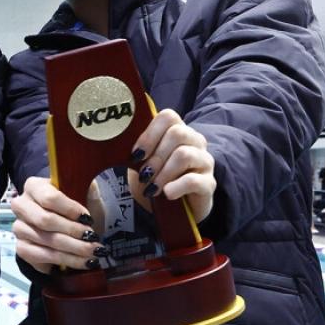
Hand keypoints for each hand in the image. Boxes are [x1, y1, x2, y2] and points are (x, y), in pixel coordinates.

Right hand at [9, 176, 101, 274]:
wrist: (65, 228)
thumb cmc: (74, 209)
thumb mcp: (83, 193)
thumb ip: (86, 190)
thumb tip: (89, 194)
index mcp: (34, 186)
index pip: (49, 198)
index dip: (70, 209)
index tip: (87, 218)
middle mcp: (21, 206)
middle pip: (45, 220)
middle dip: (73, 231)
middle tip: (92, 237)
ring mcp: (19, 228)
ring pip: (47, 241)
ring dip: (74, 248)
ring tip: (93, 251)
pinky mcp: (22, 248)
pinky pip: (42, 257)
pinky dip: (67, 260)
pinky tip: (82, 261)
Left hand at [131, 108, 215, 222]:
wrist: (172, 207)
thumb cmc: (155, 179)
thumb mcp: (141, 162)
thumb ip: (135, 149)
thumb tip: (115, 144)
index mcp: (178, 131)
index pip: (168, 116)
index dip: (149, 134)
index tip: (135, 154)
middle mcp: (195, 142)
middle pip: (177, 133)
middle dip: (155, 157)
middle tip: (144, 175)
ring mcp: (205, 161)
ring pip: (184, 155)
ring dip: (163, 173)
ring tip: (152, 188)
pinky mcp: (210, 183)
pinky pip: (193, 180)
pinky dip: (175, 187)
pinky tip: (167, 193)